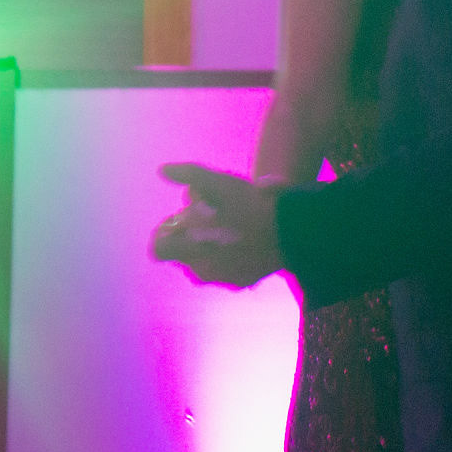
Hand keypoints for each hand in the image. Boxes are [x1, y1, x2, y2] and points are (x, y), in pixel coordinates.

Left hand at [150, 163, 282, 287]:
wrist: (292, 231)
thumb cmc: (251, 206)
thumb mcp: (219, 182)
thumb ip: (188, 175)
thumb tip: (163, 169)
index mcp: (189, 248)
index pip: (158, 248)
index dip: (165, 233)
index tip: (178, 221)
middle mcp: (201, 270)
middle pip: (182, 255)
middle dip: (190, 238)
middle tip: (207, 218)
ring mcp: (223, 279)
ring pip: (204, 263)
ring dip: (208, 248)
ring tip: (228, 227)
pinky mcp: (243, 282)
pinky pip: (226, 270)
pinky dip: (229, 258)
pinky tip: (243, 240)